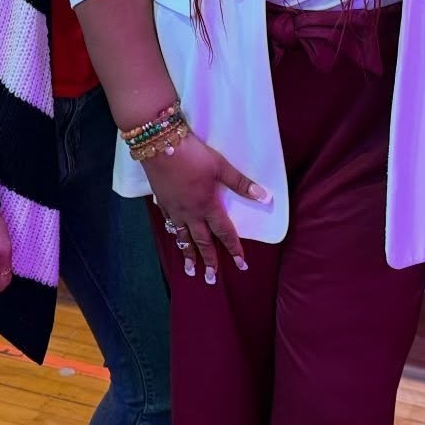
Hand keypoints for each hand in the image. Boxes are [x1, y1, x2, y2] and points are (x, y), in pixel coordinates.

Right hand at [143, 132, 268, 283]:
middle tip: (211, 279)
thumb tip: (265, 197)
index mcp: (208, 206)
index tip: (241, 264)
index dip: (234, 249)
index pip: (224, 232)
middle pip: (202, 241)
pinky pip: (170, 223)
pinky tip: (173, 235)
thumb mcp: (221, 166)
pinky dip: (173, 233)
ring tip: (190, 270)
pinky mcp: (162, 201)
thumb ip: (241, 184)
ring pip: (182, 237)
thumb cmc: (193, 155)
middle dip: (209, 261)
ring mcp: (174, 209)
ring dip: (188, 254)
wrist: (159, 145)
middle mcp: (191, 213)